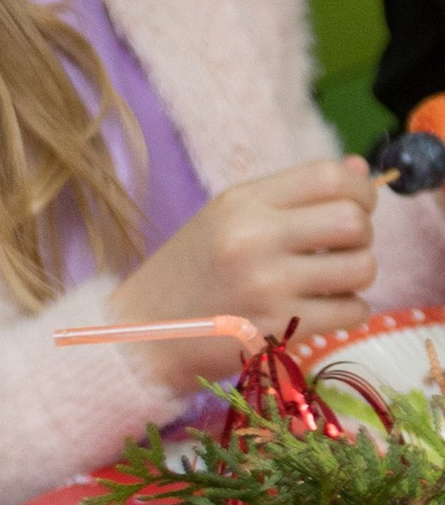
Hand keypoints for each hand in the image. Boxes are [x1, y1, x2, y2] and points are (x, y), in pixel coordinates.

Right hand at [108, 160, 380, 391]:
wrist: (142, 334)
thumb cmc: (189, 273)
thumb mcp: (227, 218)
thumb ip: (291, 195)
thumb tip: (359, 170)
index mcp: (241, 202)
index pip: (328, 176)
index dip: (358, 189)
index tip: (355, 205)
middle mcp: (254, 237)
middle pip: (354, 221)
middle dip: (361, 235)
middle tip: (339, 248)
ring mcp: (267, 284)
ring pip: (362, 268)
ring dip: (356, 276)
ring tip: (328, 281)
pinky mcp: (277, 328)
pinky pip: (352, 311)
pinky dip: (347, 311)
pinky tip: (318, 310)